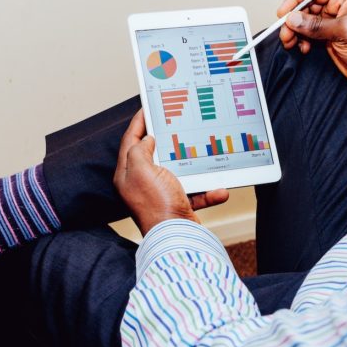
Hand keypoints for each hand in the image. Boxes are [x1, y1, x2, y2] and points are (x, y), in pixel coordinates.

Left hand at [114, 110, 229, 235]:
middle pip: (153, 153)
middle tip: (175, 122)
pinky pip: (195, 192)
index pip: (130, 141)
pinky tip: (219, 189)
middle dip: (166, 139)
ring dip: (193, 166)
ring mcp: (160, 194)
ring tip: (202, 152)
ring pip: (178, 171)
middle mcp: (142, 183)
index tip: (147, 108)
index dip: (139, 122)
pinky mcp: (178, 205)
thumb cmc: (156, 205)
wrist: (176, 238)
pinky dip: (207, 191)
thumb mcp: (141, 170)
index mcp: (128, 174)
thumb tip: (147, 140)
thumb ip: (140, 150)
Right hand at [278, 0, 346, 89]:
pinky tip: (303, 48)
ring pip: (308, 23)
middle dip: (295, 20)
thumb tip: (293, 19)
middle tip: (285, 33)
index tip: (283, 13)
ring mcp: (336, 24)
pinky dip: (304, 41)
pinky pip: (311, 36)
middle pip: (309, 7)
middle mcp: (341, 8)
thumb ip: (316, 25)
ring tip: (290, 42)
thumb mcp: (344, 31)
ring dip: (297, 32)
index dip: (296, 0)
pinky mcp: (332, 39)